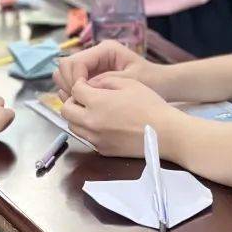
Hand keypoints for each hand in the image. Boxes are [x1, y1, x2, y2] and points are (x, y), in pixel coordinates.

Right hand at [54, 41, 159, 100]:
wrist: (163, 85)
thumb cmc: (152, 81)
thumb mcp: (131, 81)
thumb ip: (106, 81)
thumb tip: (82, 87)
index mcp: (105, 49)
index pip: (76, 61)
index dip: (74, 79)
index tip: (80, 96)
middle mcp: (96, 54)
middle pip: (66, 65)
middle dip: (68, 83)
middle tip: (78, 100)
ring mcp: (93, 65)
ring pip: (66, 74)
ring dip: (68, 88)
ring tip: (79, 102)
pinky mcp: (92, 76)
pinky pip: (74, 83)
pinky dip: (73, 93)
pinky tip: (82, 104)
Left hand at [60, 77, 175, 156]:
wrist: (165, 133)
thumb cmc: (149, 105)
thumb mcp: (128, 83)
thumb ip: (105, 80)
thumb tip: (90, 84)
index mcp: (97, 103)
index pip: (74, 90)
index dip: (80, 84)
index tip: (87, 84)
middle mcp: (91, 122)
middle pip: (66, 110)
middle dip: (72, 101)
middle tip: (85, 97)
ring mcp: (96, 139)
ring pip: (72, 126)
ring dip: (77, 116)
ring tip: (92, 110)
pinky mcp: (102, 150)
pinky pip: (86, 138)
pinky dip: (88, 129)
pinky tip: (102, 124)